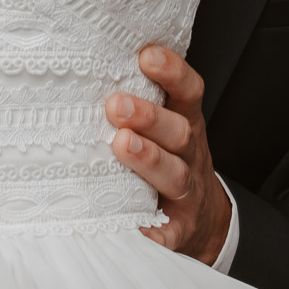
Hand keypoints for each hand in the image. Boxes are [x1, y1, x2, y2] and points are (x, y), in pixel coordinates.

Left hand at [107, 46, 231, 263]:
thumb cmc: (166, 159)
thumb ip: (138, 99)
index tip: (146, 56)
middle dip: (150, 117)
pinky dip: (152, 231)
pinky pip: (166, 232)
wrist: (201, 220)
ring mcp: (187, 194)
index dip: (172, 72)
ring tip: (122, 145)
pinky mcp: (176, 231)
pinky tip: (134, 227)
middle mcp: (190, 155)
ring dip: (150, 159)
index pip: (187, 92)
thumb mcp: (164, 125)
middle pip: (179, 132)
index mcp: (185, 123)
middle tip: (117, 104)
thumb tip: (87, 64)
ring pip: (175, 175)